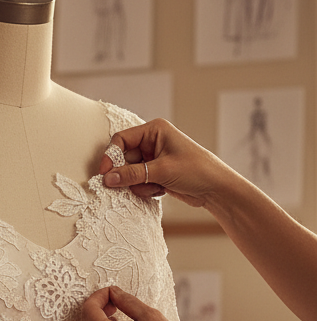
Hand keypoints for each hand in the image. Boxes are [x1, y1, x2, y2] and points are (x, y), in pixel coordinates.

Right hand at [98, 119, 237, 208]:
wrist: (216, 189)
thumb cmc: (196, 170)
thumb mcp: (161, 171)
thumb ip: (132, 174)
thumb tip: (107, 178)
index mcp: (154, 131)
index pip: (121, 140)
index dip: (110, 156)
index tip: (105, 174)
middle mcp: (152, 142)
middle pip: (123, 158)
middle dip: (127, 174)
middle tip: (132, 185)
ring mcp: (153, 159)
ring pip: (129, 173)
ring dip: (138, 184)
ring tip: (156, 186)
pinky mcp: (155, 174)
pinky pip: (138, 182)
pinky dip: (145, 189)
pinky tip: (162, 189)